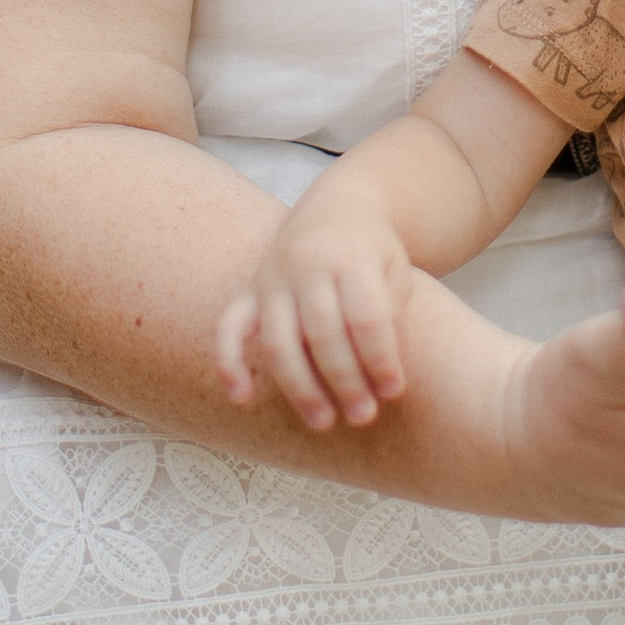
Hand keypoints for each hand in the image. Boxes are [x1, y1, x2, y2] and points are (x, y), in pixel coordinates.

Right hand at [215, 197, 417, 432]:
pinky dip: (228, 362)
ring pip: (278, 339)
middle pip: (322, 332)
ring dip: (299, 387)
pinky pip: (229, 327)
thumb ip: (388, 313)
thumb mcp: (396, 269)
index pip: (365, 315)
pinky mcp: (250, 290)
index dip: (380, 358)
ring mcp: (272, 277)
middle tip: (364, 416)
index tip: (394, 391)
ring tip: (323, 422)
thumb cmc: (374, 249)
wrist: (340, 203)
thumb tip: (378, 373)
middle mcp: (307, 265)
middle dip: (344, 380)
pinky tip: (240, 398)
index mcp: (350, 256)